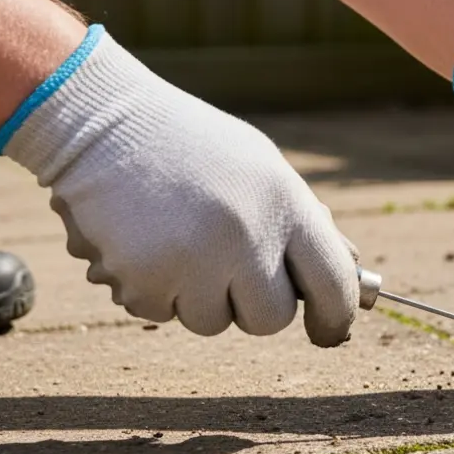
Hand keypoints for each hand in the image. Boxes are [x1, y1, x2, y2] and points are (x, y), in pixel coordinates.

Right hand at [0, 25, 360, 345]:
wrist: (103, 123)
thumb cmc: (196, 149)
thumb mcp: (264, 171)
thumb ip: (305, 224)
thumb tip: (350, 275)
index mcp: (286, 203)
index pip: (334, 283)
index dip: (336, 317)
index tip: (328, 331)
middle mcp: (246, 234)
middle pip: (273, 319)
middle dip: (255, 307)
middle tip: (232, 272)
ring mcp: (193, 259)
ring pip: (213, 323)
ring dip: (199, 297)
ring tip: (180, 241)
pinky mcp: (143, 277)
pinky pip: (160, 314)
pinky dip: (154, 290)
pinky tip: (145, 241)